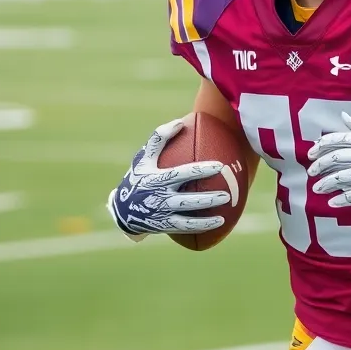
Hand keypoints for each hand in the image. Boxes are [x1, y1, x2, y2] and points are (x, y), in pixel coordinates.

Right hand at [106, 117, 230, 240]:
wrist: (122, 210)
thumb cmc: (138, 178)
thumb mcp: (143, 158)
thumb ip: (159, 138)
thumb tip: (180, 122)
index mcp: (156, 179)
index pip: (181, 174)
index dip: (200, 171)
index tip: (220, 166)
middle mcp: (160, 198)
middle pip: (187, 200)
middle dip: (208, 198)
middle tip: (228, 193)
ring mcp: (163, 213)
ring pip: (188, 215)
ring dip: (208, 213)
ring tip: (227, 205)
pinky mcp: (165, 225)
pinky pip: (187, 227)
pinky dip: (204, 225)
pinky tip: (220, 221)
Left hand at [306, 112, 350, 223]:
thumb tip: (343, 116)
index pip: (343, 139)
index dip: (324, 144)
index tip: (311, 152)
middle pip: (339, 158)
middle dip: (321, 164)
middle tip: (311, 172)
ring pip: (344, 177)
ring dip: (327, 183)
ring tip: (317, 189)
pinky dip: (342, 199)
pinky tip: (332, 202)